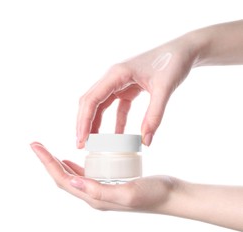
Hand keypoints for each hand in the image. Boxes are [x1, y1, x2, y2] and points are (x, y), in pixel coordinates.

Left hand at [30, 142, 174, 212]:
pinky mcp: (109, 183)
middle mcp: (95, 195)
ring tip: (50, 151)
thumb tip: (70, 180)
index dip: (48, 163)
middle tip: (37, 145)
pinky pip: (87, 174)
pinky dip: (76, 165)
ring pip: (73, 176)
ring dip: (59, 164)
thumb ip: (99, 191)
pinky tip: (76, 158)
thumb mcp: (127, 193)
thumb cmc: (154, 195)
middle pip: (63, 178)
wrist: (171, 195)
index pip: (63, 179)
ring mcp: (102, 189)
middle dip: (48, 161)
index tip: (36, 146)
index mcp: (95, 198)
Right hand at [77, 33, 197, 147]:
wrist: (184, 50)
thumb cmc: (173, 61)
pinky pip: (117, 107)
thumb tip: (146, 142)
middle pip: (91, 102)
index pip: (92, 99)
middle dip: (85, 124)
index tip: (81, 140)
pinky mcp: (128, 88)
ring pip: (101, 105)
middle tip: (82, 145)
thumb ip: (154, 115)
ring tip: (95, 143)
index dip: (84, 121)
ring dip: (96, 124)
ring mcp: (120, 83)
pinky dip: (117, 122)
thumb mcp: (164, 89)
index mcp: (117, 73)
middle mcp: (114, 77)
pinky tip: (118, 136)